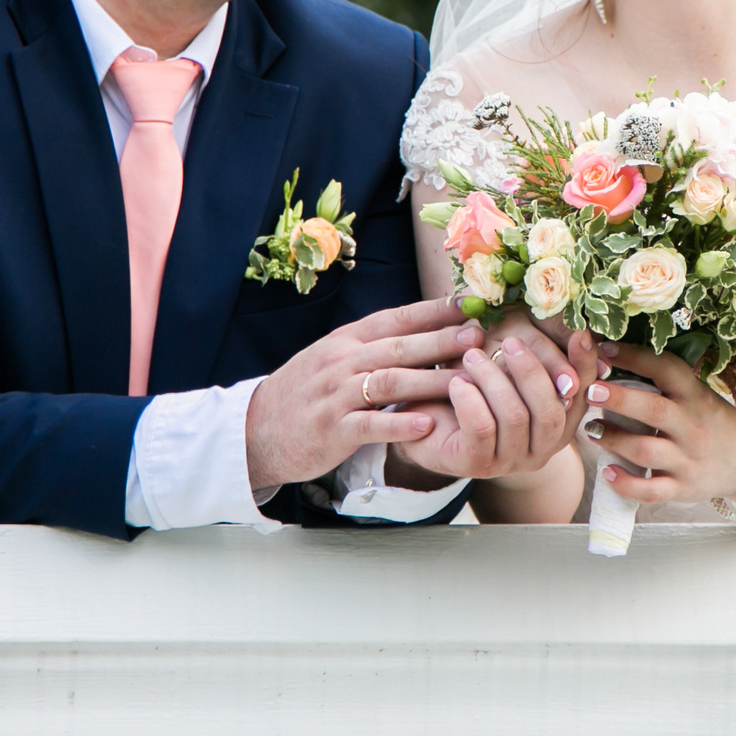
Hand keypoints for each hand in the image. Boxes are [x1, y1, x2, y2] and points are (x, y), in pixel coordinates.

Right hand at [244, 297, 494, 488]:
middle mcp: (342, 362)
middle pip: (399, 347)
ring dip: (431, 380)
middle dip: (441, 340)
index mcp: (346, 340)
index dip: (434, 311)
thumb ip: (372, 344)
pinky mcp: (332, 430)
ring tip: (467, 381)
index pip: (396, 319)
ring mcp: (336, 395)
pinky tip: (428, 424)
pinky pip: (370, 424)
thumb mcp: (334, 357)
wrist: (256, 429)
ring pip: (390, 382)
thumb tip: (422, 326)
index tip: (470, 305)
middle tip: (478, 337)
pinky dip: (399, 423)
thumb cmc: (306, 392)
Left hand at [388, 315, 601, 486]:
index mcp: (558, 424)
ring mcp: (509, 461)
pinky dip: (470, 398)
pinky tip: (457, 382)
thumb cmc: (473, 392)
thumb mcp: (508, 368)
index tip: (580, 333)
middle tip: (511, 342)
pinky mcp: (476, 464)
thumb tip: (578, 331)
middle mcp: (540, 449)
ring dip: (492, 379)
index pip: (582, 396)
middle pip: (551, 411)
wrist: (423, 425)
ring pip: (515, 417)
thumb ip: (539, 353)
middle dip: (531, 371)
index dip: (583, 365)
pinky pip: (482, 427)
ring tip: (472, 357)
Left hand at [581, 343, 735, 508]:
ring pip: (646, 450)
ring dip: (614, 440)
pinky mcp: (682, 488)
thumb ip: (665, 381)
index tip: (606, 349)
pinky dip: (626, 484)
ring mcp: (687, 460)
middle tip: (589, 390)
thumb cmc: (710, 420)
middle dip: (619, 399)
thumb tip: (614, 356)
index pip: (667, 370)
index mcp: (695, 396)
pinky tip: (607, 472)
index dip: (635, 357)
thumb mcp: (697, 394)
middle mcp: (691, 426)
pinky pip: (651, 490)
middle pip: (653, 410)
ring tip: (591, 430)